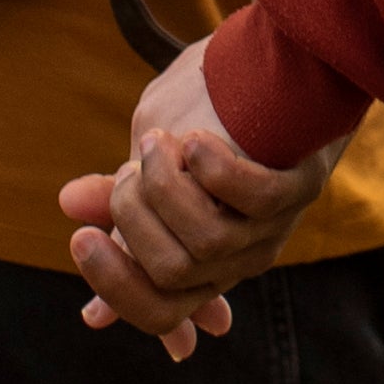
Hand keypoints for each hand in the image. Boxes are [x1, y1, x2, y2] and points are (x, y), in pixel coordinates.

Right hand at [59, 38, 345, 360]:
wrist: (283, 68)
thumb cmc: (210, 124)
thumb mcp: (158, 177)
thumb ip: (130, 232)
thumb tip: (89, 315)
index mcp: (204, 266)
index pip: (158, 311)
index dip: (113, 285)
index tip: (81, 237)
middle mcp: (241, 258)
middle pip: (170, 273)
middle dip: (131, 217)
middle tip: (129, 168)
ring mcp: (275, 225)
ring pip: (208, 240)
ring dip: (166, 186)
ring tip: (158, 142)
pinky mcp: (302, 186)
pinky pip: (256, 198)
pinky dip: (217, 172)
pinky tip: (196, 142)